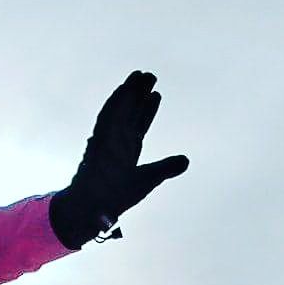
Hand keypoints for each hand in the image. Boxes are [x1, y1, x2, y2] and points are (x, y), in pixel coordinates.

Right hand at [50, 70, 189, 248]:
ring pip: (119, 109)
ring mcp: (107, 139)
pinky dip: (116, 102)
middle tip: (150, 75)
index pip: (140, 124)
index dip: (148, 110)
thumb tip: (186, 160)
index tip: (156, 94)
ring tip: (139, 75)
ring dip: (128, 91)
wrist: (97, 209)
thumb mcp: (149, 178)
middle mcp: (117, 142)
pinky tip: (124, 88)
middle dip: (139, 94)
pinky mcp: (99, 138)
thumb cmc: (118, 196)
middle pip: (130, 112)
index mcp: (128, 151)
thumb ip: (167, 168)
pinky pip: (107, 116)